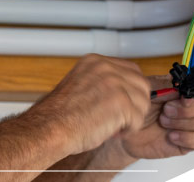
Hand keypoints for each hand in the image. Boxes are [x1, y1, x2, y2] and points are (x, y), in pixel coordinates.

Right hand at [31, 54, 151, 155]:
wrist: (50, 127)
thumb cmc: (61, 115)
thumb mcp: (81, 85)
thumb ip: (101, 83)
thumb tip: (124, 91)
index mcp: (95, 62)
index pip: (131, 69)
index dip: (132, 88)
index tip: (127, 101)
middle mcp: (106, 68)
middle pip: (142, 83)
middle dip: (137, 103)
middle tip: (123, 117)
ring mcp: (114, 83)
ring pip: (143, 102)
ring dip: (133, 117)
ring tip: (116, 125)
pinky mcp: (121, 102)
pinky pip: (138, 119)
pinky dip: (129, 129)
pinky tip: (114, 131)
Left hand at [118, 67, 193, 158]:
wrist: (129, 132)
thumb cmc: (138, 108)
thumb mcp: (146, 92)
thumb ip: (164, 84)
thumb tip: (182, 84)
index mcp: (184, 86)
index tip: (184, 96)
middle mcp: (193, 103)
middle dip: (188, 108)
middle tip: (166, 110)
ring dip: (183, 122)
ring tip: (163, 122)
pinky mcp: (193, 141)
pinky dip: (187, 138)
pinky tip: (171, 136)